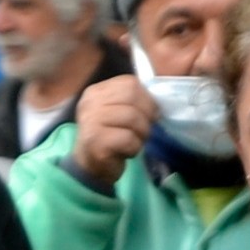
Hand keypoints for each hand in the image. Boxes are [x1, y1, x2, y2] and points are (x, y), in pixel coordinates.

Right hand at [67, 71, 150, 187]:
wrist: (90, 166)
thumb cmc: (109, 137)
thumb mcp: (118, 113)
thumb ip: (133, 101)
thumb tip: (158, 104)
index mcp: (97, 92)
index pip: (130, 83)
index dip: (147, 99)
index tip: (150, 113)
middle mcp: (91, 103)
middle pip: (132, 97)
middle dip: (146, 115)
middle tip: (144, 130)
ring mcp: (91, 121)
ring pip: (132, 118)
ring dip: (142, 134)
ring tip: (134, 141)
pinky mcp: (96, 141)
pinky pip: (128, 139)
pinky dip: (134, 148)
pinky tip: (126, 152)